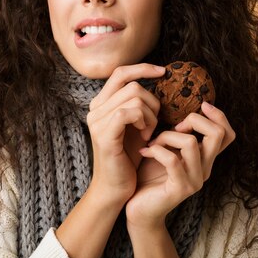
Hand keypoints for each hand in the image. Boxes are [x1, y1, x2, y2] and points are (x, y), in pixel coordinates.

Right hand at [86, 63, 163, 204]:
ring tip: (149, 133)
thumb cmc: (129, 157)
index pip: (120, 72)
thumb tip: (159, 78)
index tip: (163, 72)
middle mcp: (95, 109)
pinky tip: (146, 137)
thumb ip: (139, 103)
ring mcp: (97, 121)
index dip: (143, 68)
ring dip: (151, 115)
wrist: (116, 188)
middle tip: (154, 123)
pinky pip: (129, 112)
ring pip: (134, 97)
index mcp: (101, 104)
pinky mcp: (104, 134)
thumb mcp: (136, 124)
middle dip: (152, 102)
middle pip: (132, 85)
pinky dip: (144, 121)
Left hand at [125, 102, 235, 228]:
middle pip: (217, 134)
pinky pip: (171, 160)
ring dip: (167, 136)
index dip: (218, 115)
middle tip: (174, 125)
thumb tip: (177, 103)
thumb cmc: (149, 174)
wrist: (138, 207)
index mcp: (205, 157)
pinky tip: (144, 151)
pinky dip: (155, 150)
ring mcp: (195, 180)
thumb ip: (177, 133)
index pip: (227, 134)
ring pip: (191, 143)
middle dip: (194, 120)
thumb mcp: (166, 147)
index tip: (201, 105)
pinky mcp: (180, 189)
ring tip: (153, 141)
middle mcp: (205, 168)